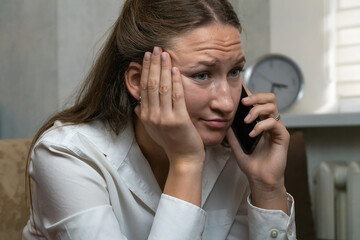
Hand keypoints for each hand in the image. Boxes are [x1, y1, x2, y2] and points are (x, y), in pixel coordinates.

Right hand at [134, 47, 204, 167]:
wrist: (183, 158)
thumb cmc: (170, 143)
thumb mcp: (153, 129)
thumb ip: (144, 116)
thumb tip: (137, 105)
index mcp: (145, 116)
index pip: (143, 88)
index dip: (145, 70)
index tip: (147, 56)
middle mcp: (152, 116)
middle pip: (151, 84)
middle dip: (153, 65)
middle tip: (155, 48)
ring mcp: (165, 118)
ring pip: (162, 88)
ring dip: (163, 69)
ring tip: (165, 54)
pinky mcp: (179, 120)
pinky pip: (176, 96)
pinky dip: (175, 81)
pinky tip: (175, 69)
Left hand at [226, 85, 289, 211]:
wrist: (259, 179)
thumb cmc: (251, 162)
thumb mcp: (235, 143)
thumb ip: (231, 130)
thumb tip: (223, 118)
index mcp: (261, 121)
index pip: (259, 101)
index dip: (250, 93)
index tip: (239, 90)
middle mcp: (271, 122)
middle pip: (269, 98)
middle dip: (255, 97)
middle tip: (243, 102)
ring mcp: (277, 128)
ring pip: (272, 107)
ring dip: (257, 111)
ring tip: (246, 121)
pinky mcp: (283, 136)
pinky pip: (274, 123)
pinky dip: (261, 126)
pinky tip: (252, 134)